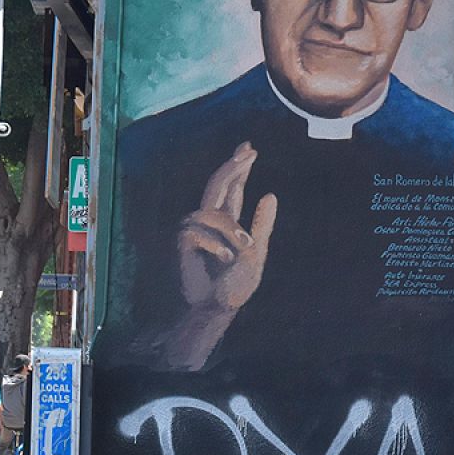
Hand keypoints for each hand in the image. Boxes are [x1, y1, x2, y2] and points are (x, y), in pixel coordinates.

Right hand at [160, 142, 277, 370]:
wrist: (217, 307)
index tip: (249, 147)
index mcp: (229, 221)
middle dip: (232, 167)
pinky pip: (199, 232)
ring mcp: (195, 229)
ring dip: (230, 230)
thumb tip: (269, 194)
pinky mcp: (184, 242)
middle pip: (217, 185)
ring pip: (212, 213)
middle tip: (249, 153)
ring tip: (240, 250)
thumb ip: (262, 224)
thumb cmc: (236, 285)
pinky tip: (221, 259)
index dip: (238, 167)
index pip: (232, 188)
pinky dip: (215, 245)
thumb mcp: (256, 252)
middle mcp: (210, 221)